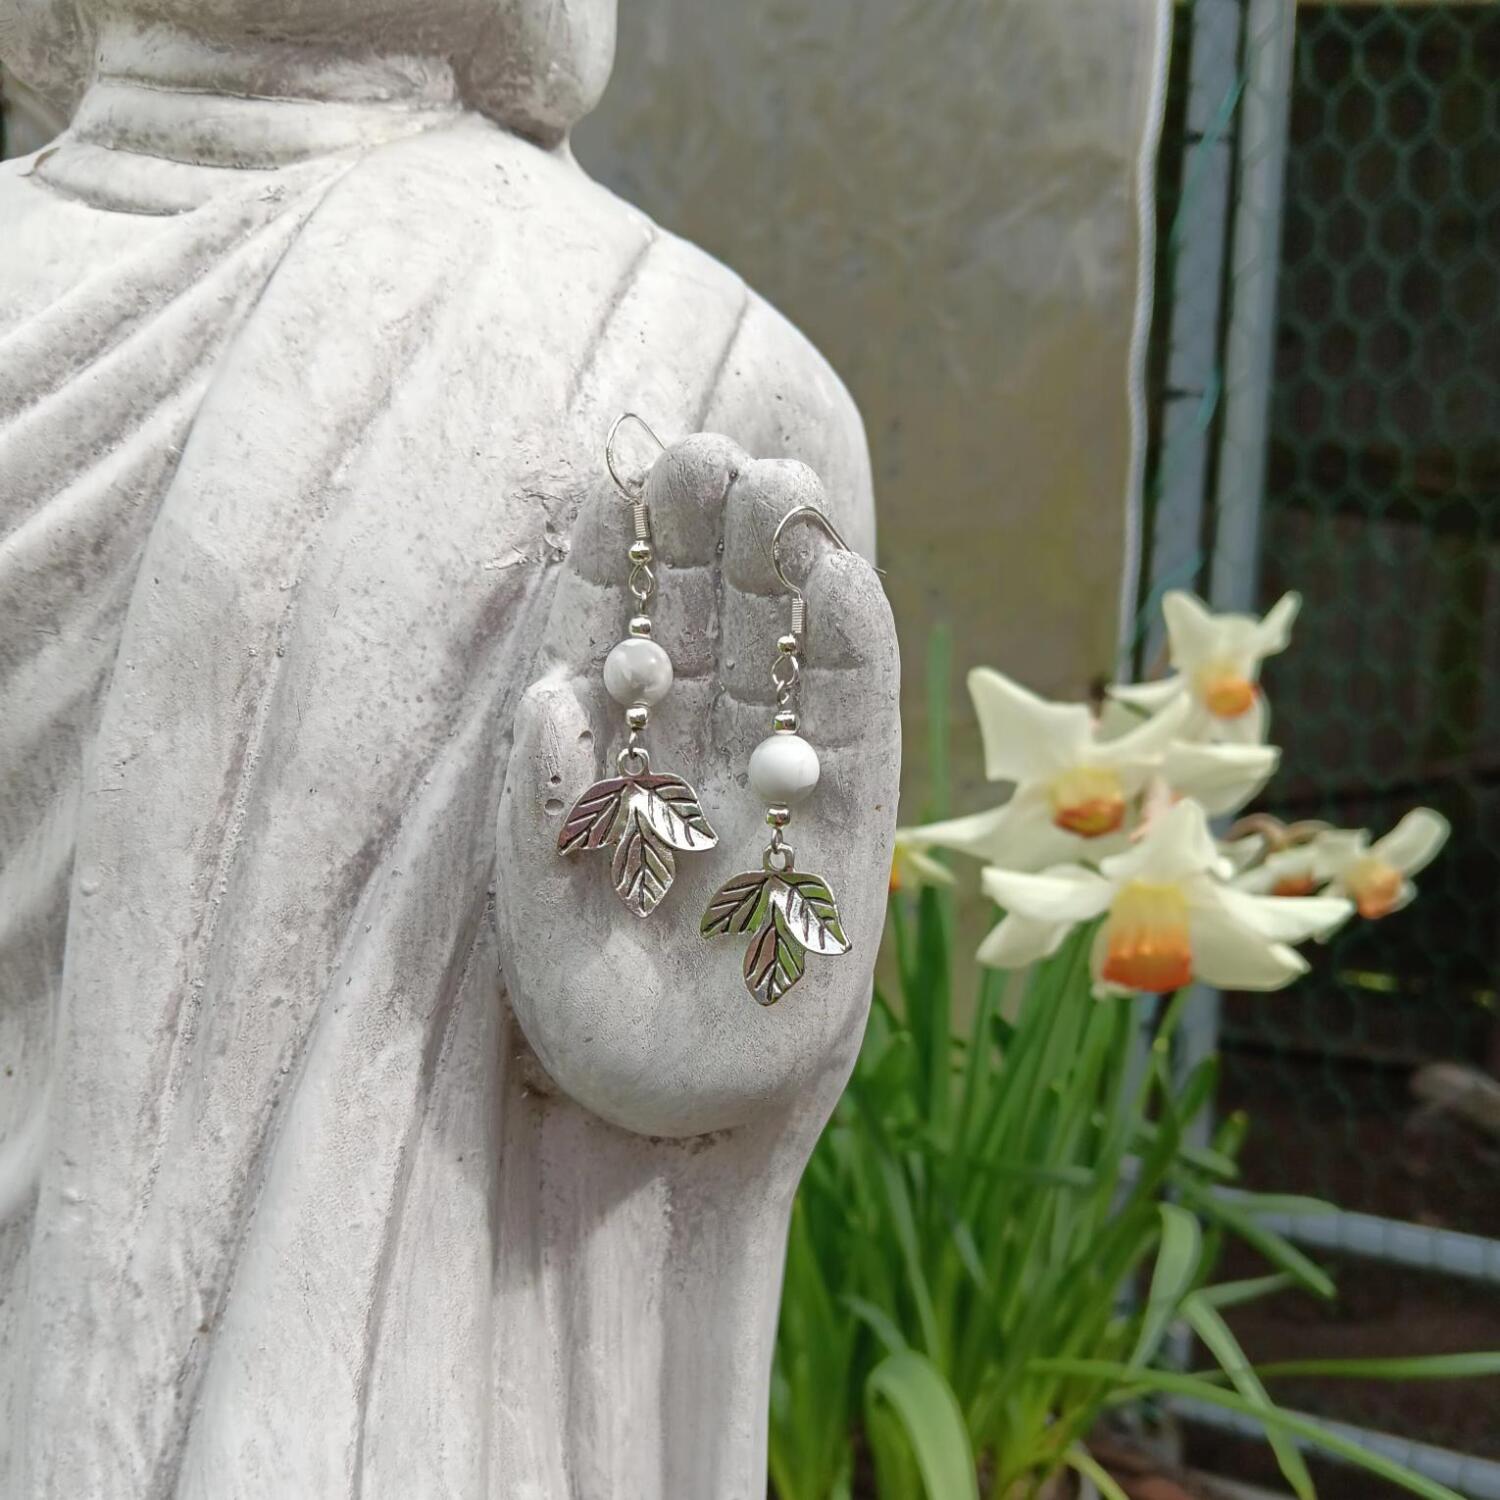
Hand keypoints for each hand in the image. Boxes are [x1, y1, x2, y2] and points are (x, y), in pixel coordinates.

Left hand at [495, 434, 899, 1138]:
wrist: (683, 1140)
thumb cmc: (596, 1049)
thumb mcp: (538, 940)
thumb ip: (539, 818)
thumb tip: (554, 693)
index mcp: (611, 779)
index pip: (612, 648)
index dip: (615, 565)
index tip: (614, 481)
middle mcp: (694, 771)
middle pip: (706, 627)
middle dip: (704, 540)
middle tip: (709, 451)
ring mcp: (776, 795)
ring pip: (785, 660)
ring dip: (783, 568)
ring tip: (783, 484)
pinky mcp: (851, 835)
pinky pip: (857, 728)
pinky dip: (854, 654)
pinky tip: (843, 578)